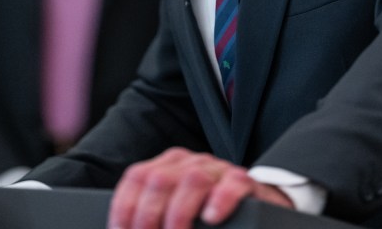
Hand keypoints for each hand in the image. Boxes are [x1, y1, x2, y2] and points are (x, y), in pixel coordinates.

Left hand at [108, 147, 293, 228]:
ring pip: (193, 180)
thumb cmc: (206, 214)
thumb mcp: (177, 211)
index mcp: (168, 166)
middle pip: (160, 179)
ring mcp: (218, 169)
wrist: (258, 206)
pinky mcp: (244, 181)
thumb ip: (155, 216)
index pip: (136, 177)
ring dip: (179, 213)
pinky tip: (212, 219)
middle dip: (148, 216)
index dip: (124, 207)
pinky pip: (232, 184)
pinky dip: (220, 201)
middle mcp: (191, 163)